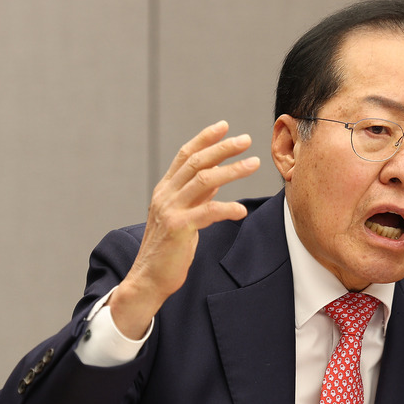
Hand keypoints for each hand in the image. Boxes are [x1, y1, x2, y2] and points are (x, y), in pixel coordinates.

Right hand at [109, 121, 259, 338]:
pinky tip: (242, 211)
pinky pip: (208, 212)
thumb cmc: (169, 248)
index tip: (224, 126)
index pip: (185, 155)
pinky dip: (228, 209)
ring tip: (254, 164)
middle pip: (196, 162)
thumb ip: (197, 196)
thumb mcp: (182, 215)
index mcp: (165, 189)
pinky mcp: (179, 228)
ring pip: (204, 180)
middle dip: (223, 148)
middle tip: (246, 140)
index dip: (205, 138)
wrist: (148, 278)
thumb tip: (217, 177)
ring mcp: (170, 210)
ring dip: (232, 170)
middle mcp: (165, 194)